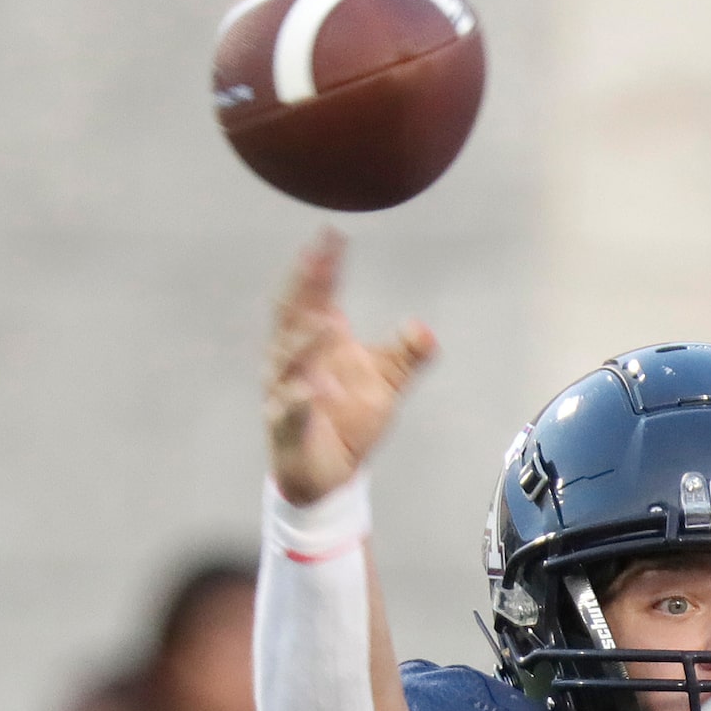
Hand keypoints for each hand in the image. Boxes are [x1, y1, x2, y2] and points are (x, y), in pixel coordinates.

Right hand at [265, 228, 436, 503]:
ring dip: (304, 341)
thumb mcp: (388, 384)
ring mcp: (284, 392)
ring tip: (325, 322)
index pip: (316, 296)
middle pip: (291, 315)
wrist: (329, 475)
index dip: (324, 266)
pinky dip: (299, 398)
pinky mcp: (285, 427)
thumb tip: (426, 330)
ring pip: (286, 360)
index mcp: (316, 342)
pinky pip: (288, 409)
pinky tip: (313, 388)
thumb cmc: (350, 421)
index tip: (333, 235)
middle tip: (316, 259)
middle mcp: (293, 361)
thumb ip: (408, 356)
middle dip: (301, 287)